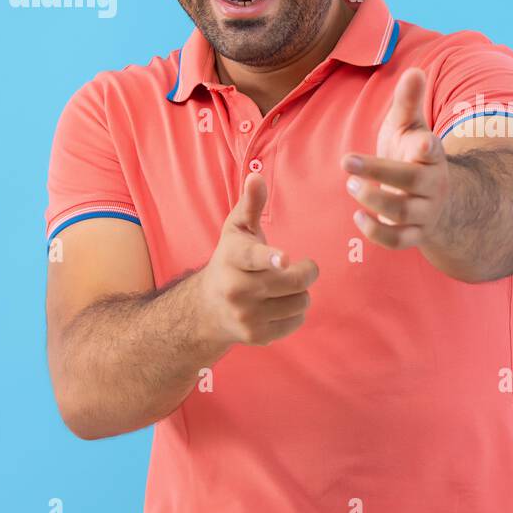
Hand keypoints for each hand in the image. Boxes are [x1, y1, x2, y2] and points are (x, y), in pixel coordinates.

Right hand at [196, 171, 318, 345]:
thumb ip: (250, 204)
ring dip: (300, 292)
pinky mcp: (257, 337)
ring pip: (300, 302)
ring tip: (285, 286)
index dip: (270, 257)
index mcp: (232, 258)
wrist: (207, 309)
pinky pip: (297, 321)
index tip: (284, 259)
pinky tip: (280, 304)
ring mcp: (246, 316)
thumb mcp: (237, 231)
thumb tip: (256, 176)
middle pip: (292, 281)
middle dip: (305, 271)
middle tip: (300, 266)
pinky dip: (296, 311)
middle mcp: (236, 290)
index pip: (253, 257)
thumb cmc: (230, 260)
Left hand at [341, 67, 449, 250]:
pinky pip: (398, 240)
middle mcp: (432, 184)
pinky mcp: (415, 234)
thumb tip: (413, 70)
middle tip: (346, 159)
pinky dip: (377, 233)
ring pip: (400, 211)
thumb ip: (409, 102)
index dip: (426, 147)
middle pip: (410, 181)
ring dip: (372, 199)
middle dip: (377, 172)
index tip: (421, 141)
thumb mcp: (411, 127)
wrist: (438, 198)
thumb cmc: (414, 154)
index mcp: (432, 155)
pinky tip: (357, 218)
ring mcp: (424, 211)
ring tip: (350, 185)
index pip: (432, 151)